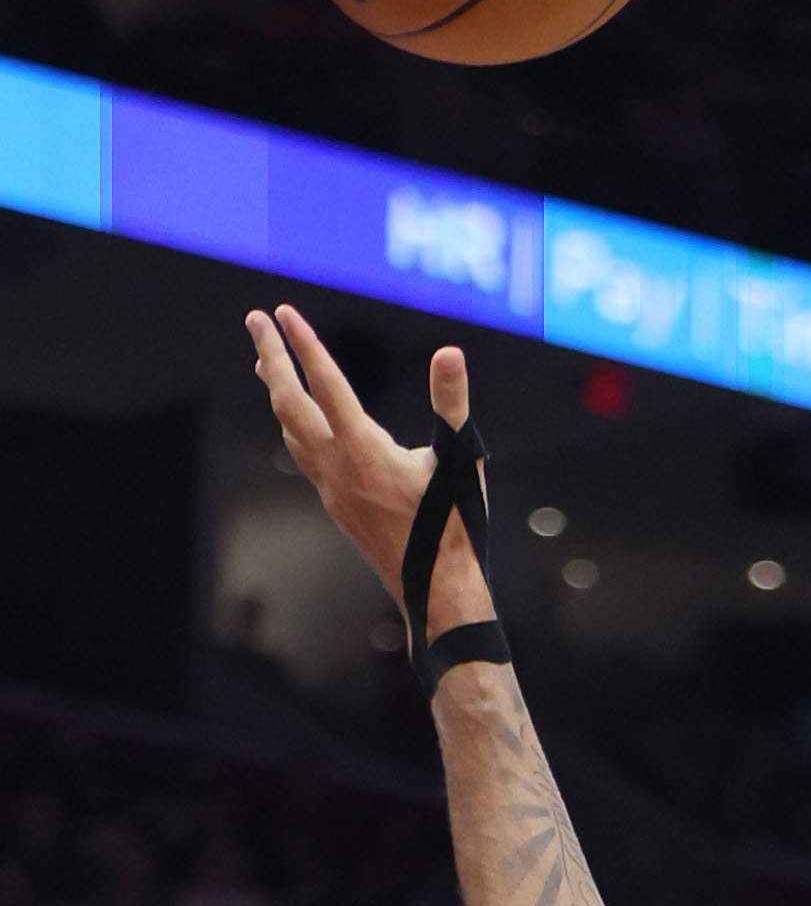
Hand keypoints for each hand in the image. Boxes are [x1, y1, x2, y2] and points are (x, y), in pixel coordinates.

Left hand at [243, 306, 490, 643]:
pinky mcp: (337, 508)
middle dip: (271, 358)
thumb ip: (451, 403)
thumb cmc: (454, 527)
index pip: (326, 384)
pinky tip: (298, 424)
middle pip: (289, 403)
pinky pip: (304, 456)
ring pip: (290, 431)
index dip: (305, 345)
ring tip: (267, 365)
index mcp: (364, 450)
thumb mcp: (460, 459)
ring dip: (277, 393)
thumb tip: (449, 353)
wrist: (437, 593)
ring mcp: (332, 490)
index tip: (283, 313)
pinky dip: (293, 426)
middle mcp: (338, 468)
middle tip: (255, 321)